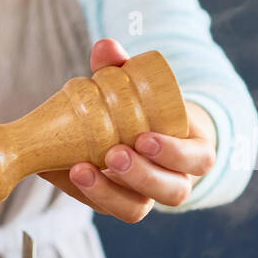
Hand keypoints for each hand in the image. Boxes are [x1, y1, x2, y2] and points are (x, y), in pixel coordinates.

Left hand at [40, 39, 217, 223]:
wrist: (136, 133)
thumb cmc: (147, 108)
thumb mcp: (141, 86)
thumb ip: (123, 66)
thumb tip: (104, 47)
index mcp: (194, 152)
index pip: (197, 160)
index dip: (174, 153)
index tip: (145, 138)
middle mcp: (175, 181)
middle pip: (170, 192)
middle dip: (141, 175)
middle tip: (113, 154)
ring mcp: (146, 197)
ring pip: (135, 210)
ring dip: (108, 192)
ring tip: (80, 170)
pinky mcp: (117, 204)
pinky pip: (103, 207)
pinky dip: (81, 192)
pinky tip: (59, 173)